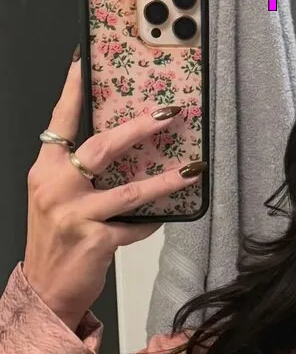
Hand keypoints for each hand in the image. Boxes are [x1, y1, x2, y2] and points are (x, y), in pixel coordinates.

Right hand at [22, 52, 206, 332]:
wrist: (46, 290)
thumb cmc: (56, 243)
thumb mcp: (56, 202)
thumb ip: (78, 177)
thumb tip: (124, 156)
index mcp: (45, 172)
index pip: (59, 123)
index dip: (72, 91)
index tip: (84, 63)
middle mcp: (56, 188)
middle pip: (102, 147)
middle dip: (139, 127)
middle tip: (168, 113)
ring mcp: (75, 214)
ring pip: (130, 190)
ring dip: (166, 180)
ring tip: (192, 170)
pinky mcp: (95, 240)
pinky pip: (134, 226)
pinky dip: (149, 224)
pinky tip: (161, 221)